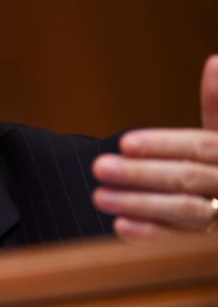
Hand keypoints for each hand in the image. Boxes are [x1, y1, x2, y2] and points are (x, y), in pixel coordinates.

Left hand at [92, 55, 217, 239]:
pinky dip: (151, 236)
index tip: (125, 142)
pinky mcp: (211, 245)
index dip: (164, 144)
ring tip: (99, 196)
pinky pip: (182, 243)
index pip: (201, 147)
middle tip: (99, 166)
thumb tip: (214, 61)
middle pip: (188, 179)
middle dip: (141, 174)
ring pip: (185, 212)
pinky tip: (120, 227)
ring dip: (139, 204)